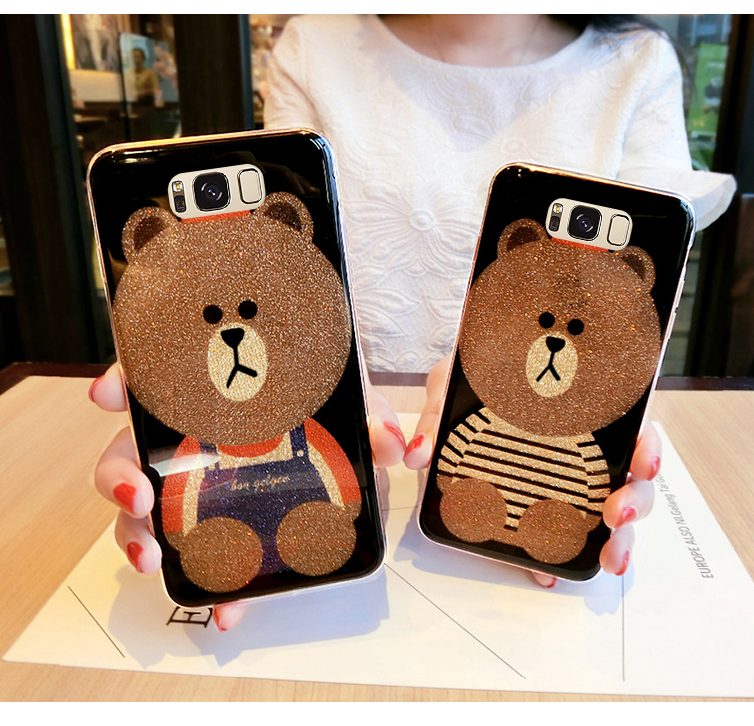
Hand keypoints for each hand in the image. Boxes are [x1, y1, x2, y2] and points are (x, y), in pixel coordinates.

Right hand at [91, 362, 407, 630]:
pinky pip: (199, 559)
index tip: (108, 397)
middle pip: (130, 453)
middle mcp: (189, 440)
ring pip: (145, 511)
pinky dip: (207, 586)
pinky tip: (225, 606)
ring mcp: (195, 488)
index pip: (154, 380)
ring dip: (136, 537)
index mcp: (211, 396)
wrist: (343, 450)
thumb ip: (371, 417)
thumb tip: (390, 443)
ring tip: (153, 559)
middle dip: (120, 475)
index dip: (123, 385)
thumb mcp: (353, 404)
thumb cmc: (331, 412)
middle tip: (138, 495)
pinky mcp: (219, 532)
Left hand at [402, 355, 659, 587]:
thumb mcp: (454, 384)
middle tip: (615, 515)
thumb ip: (438, 412)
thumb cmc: (469, 387)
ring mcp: (571, 484)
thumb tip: (419, 453)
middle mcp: (585, 449)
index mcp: (578, 409)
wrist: (453, 407)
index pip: (630, 425)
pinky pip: (565, 537)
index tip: (643, 463)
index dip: (646, 445)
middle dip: (636, 501)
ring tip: (607, 557)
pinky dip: (564, 558)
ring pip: (611, 513)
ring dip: (617, 539)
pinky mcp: (546, 512)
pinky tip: (552, 572)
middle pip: (632, 477)